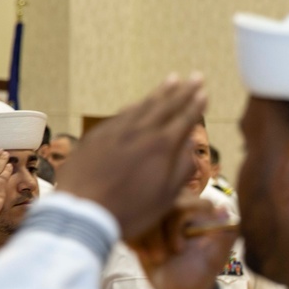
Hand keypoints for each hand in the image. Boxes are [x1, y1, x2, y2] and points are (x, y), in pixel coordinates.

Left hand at [57, 74, 207, 241]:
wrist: (84, 211)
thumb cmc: (130, 210)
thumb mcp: (166, 197)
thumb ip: (182, 168)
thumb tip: (191, 144)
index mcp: (161, 147)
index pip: (183, 120)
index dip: (196, 105)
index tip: (204, 92)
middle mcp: (140, 132)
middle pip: (165, 106)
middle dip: (183, 91)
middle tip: (195, 76)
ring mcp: (116, 131)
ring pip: (142, 106)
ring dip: (160, 92)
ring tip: (172, 80)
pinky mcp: (97, 136)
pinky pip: (121, 114)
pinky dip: (135, 105)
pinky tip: (138, 103)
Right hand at [128, 194, 236, 288]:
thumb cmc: (202, 273)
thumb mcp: (214, 258)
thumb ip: (224, 235)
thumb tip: (225, 209)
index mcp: (196, 213)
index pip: (184, 198)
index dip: (180, 220)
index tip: (182, 247)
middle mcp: (176, 211)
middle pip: (161, 202)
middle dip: (161, 230)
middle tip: (168, 254)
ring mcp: (157, 220)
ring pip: (143, 212)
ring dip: (148, 238)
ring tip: (157, 259)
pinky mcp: (140, 229)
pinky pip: (129, 223)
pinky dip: (135, 240)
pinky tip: (144, 255)